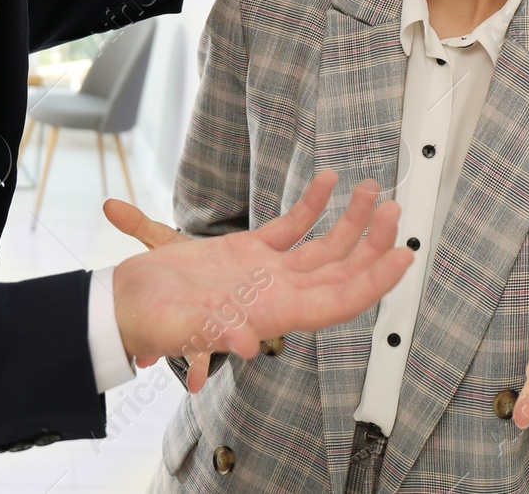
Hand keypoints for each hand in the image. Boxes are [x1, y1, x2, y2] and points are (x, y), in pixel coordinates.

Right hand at [109, 172, 410, 393]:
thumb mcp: (178, 329)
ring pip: (324, 248)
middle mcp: (278, 294)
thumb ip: (212, 335)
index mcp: (272, 314)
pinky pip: (291, 226)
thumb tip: (247, 347)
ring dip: (352, 222)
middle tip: (397, 211)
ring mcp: (266, 271)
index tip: (403, 257)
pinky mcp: (248, 250)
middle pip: (342, 271)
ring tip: (375, 190)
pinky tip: (327, 180)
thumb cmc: (149, 323)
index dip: (374, 282)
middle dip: (374, 244)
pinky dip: (312, 205)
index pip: (338, 302)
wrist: (125, 305)